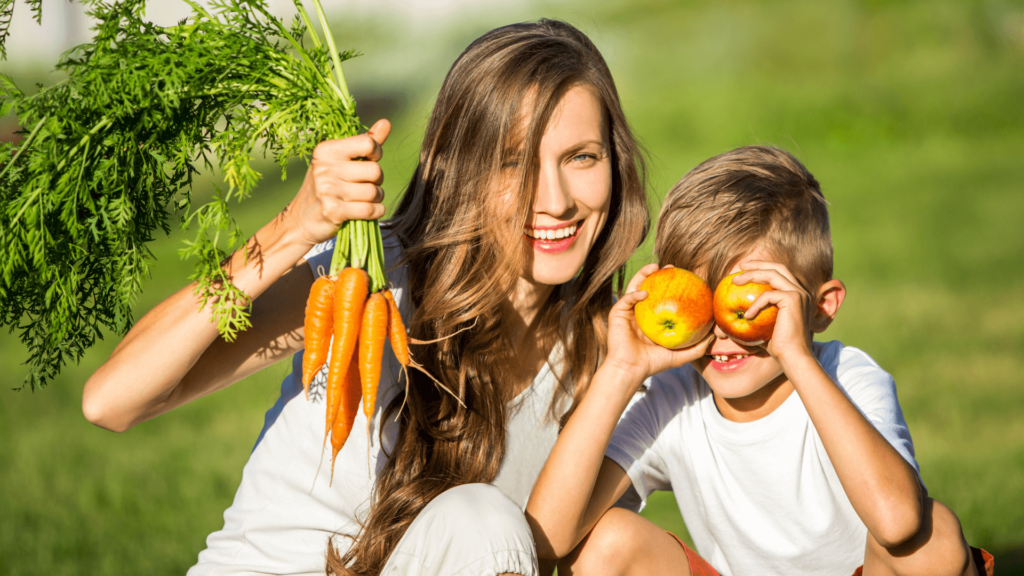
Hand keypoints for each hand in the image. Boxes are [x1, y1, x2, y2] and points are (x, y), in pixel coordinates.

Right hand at [282, 119, 391, 246]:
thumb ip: (364, 143)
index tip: (370, 161)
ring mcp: (327, 190)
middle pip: (375, 171)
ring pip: (374, 192)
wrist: (300, 220)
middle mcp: (325, 167)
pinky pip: (370, 210)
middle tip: (366, 185)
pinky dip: (376, 212)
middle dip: (378, 181)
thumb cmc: (325, 187)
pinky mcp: (333, 211)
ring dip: (377, 199)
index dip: (376, 154)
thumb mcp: (339, 161)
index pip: (367, 143)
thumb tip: (386, 122)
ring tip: (365, 199)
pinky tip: (368, 211)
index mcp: (326, 150)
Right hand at [606, 264, 713, 381]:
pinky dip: (635, 294)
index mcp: (652, 319)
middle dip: (658, 274)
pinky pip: (626, 299)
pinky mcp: (617, 314)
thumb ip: (697, 347)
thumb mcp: (680, 355)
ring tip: (655, 267)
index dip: (671, 285)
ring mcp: (628, 312)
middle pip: (648, 287)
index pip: (661, 296)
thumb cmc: (653, 363)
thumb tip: (714, 335)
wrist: (631, 370)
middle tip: (671, 267)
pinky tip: (645, 293)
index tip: (684, 277)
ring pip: (634, 287)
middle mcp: (640, 313)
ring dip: (643, 274)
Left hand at [730, 261, 815, 364]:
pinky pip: (768, 295)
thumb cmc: (778, 347)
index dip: (762, 267)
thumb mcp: (763, 328)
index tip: (743, 268)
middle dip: (757, 264)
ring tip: (734, 282)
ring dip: (751, 275)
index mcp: (796, 295)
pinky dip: (755, 304)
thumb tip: (729, 319)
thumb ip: (754, 317)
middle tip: (739, 267)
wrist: (793, 357)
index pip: (779, 273)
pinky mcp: (793, 299)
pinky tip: (747, 316)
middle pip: (777, 267)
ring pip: (772, 274)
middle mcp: (800, 291)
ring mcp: (799, 293)